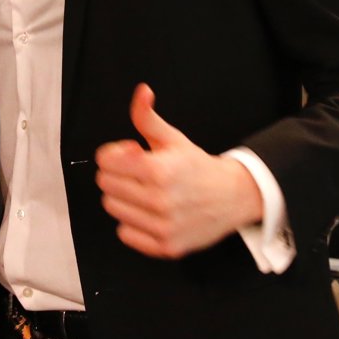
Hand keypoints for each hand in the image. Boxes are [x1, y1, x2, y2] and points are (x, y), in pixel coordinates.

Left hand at [94, 83, 262, 259]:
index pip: (105, 161)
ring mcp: (163, 226)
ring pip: (113, 208)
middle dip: (117, 174)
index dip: (115, 154)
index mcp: (159, 170)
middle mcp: (160, 200)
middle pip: (105, 184)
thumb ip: (147, 116)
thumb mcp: (173, 138)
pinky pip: (125, 234)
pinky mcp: (166, 247)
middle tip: (138, 173)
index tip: (131, 154)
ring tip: (144, 191)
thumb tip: (142, 92)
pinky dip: (132, 223)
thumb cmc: (198, 166)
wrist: (232, 197)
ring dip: (123, 198)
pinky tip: (149, 212)